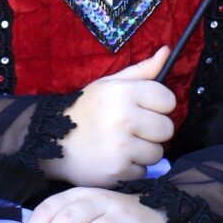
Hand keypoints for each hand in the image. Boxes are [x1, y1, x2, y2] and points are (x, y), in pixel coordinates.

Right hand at [40, 46, 175, 186]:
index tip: (147, 109)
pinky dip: (132, 168)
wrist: (53, 141)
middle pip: (167, 129)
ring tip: (124, 144)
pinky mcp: (118, 171)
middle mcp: (125, 118)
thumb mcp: (110, 84)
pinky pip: (143, 172)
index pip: (168, 100)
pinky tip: (116, 159)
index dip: (160, 105)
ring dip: (144, 152)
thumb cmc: (87, 109)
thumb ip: (142, 70)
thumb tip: (167, 51)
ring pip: (157, 153)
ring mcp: (122, 146)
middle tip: (135, 129)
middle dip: (154, 131)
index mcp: (124, 92)